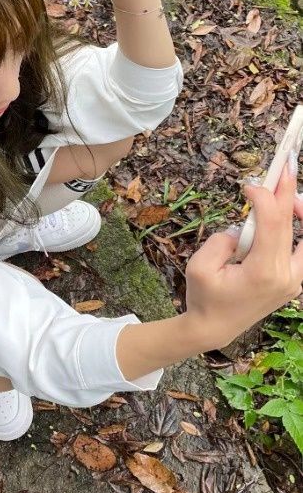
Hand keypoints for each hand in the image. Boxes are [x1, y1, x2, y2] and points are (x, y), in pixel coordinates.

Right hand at [184, 158, 302, 347]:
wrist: (214, 329)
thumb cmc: (204, 298)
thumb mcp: (200, 266)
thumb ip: (222, 240)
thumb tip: (243, 227)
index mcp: (263, 273)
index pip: (273, 223)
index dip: (264, 197)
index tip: (250, 184)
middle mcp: (285, 277)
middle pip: (292, 225)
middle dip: (287, 191)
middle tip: (287, 163)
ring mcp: (293, 281)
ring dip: (299, 211)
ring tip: (287, 192)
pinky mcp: (293, 282)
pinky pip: (302, 250)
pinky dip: (297, 229)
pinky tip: (290, 211)